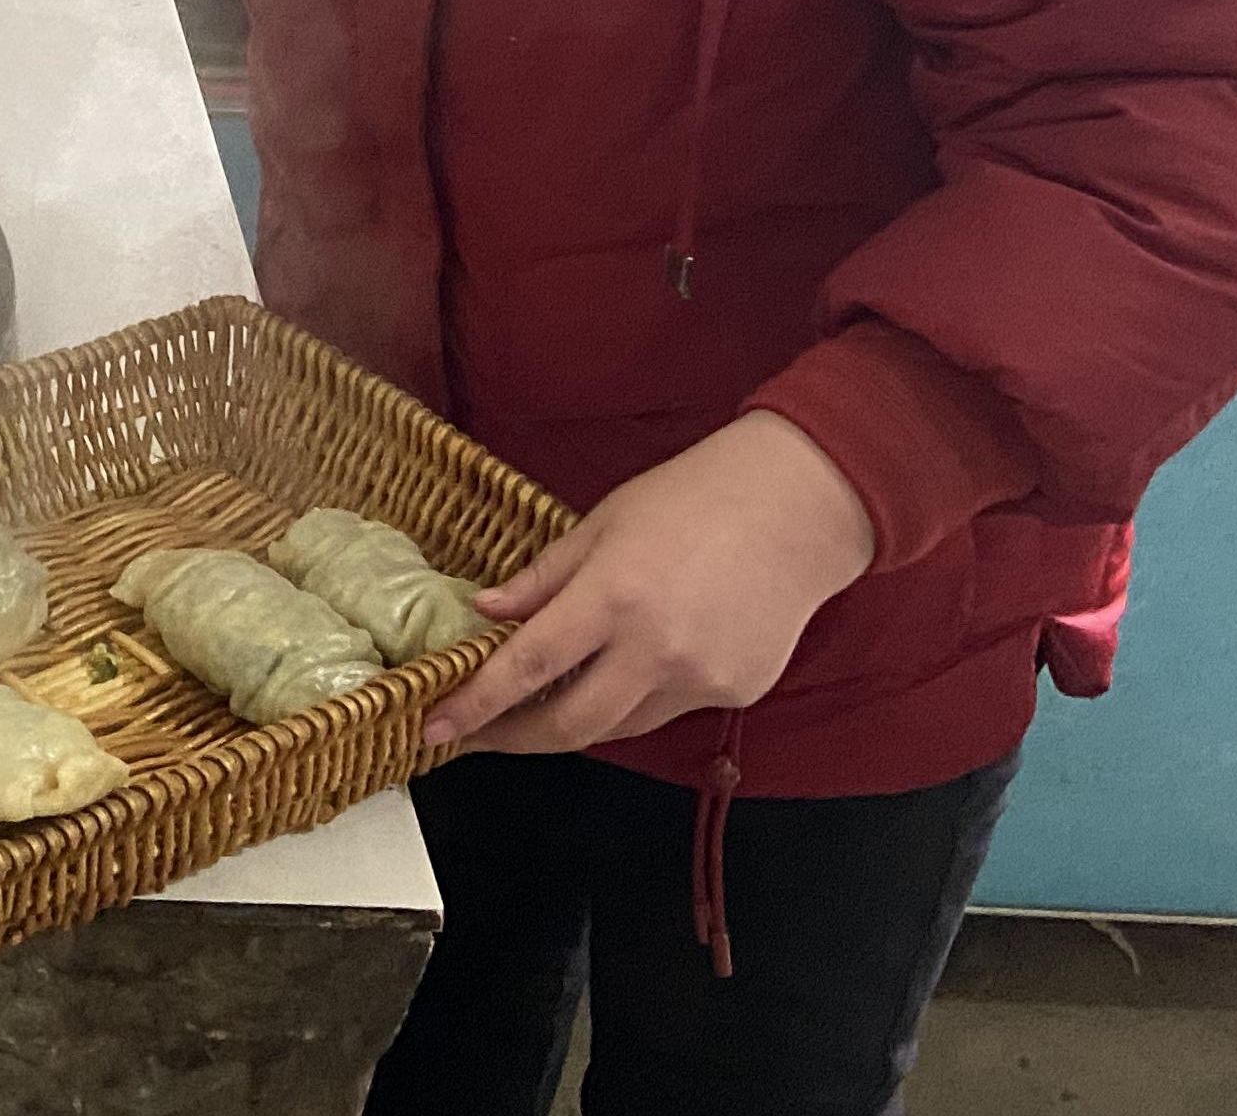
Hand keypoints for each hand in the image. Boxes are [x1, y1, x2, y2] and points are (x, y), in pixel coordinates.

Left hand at [423, 411, 876, 755]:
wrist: (800, 505)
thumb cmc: (695, 497)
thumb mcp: (603, 523)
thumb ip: (543, 578)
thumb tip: (486, 612)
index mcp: (613, 596)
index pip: (526, 668)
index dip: (475, 705)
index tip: (436, 726)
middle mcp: (656, 649)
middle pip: (569, 726)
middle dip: (513, 739)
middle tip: (477, 735)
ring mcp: (700, 678)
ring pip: (618, 727)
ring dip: (572, 722)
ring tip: (539, 704)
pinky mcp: (736, 692)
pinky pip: (668, 711)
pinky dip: (636, 698)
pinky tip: (632, 667)